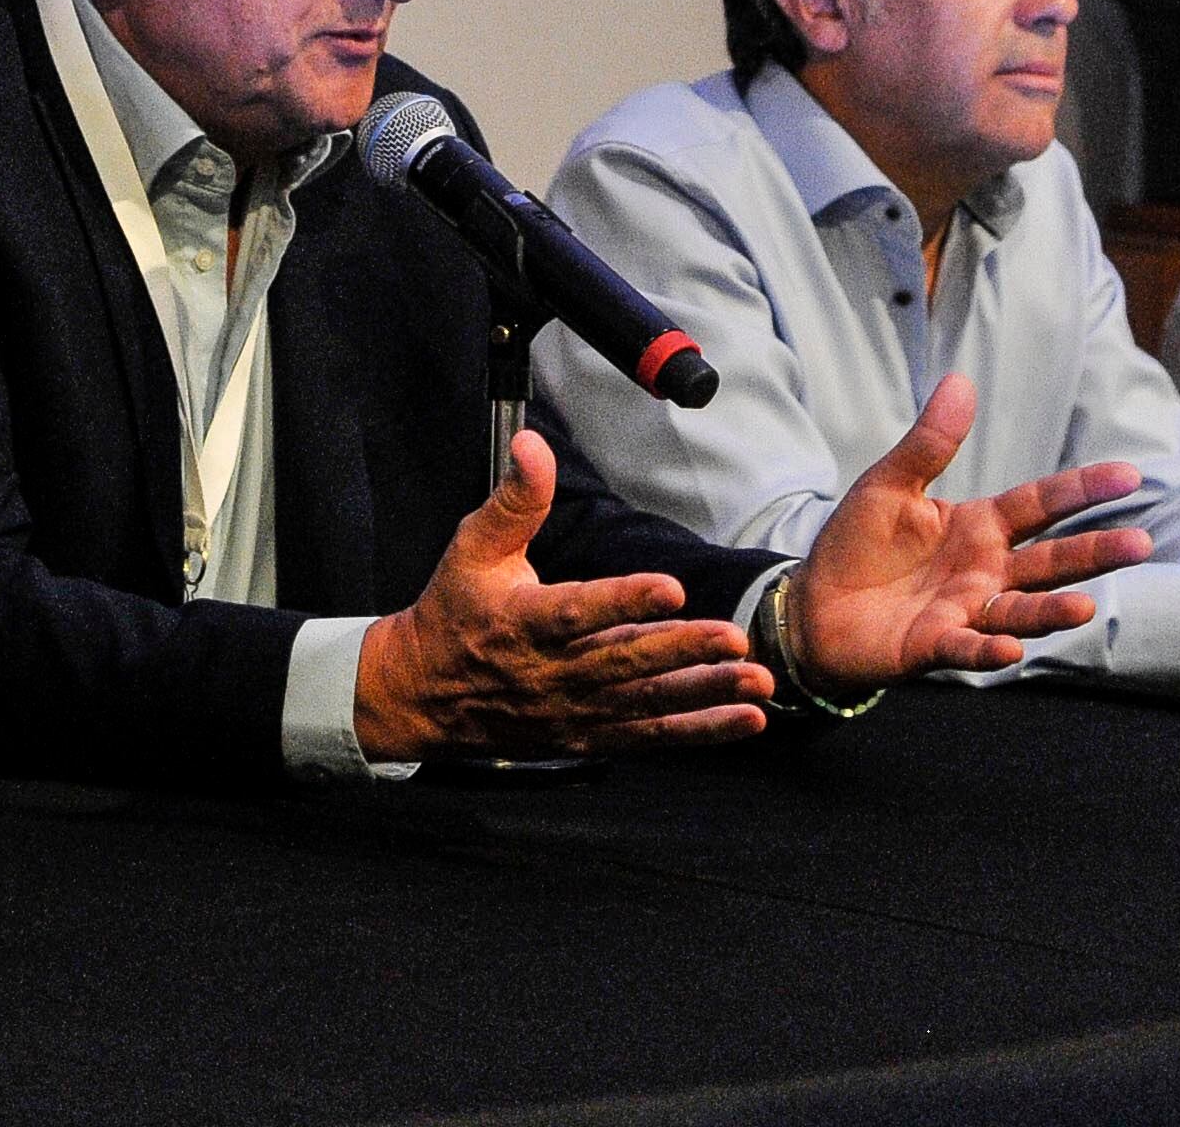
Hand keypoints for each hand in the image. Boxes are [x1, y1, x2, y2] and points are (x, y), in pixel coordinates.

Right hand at [352, 430, 771, 759]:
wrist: (423, 694)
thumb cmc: (455, 611)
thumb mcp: (473, 547)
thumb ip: (515, 499)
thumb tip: (533, 443)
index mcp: (523, 620)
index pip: (578, 610)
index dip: (624, 601)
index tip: (670, 588)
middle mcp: (552, 672)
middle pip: (625, 662)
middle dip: (684, 650)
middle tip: (735, 638)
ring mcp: (573, 710)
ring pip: (646, 704)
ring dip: (704, 694)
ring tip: (756, 681)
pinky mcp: (588, 736)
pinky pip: (649, 736)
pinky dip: (698, 731)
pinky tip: (745, 720)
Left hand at [780, 375, 1153, 695]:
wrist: (813, 605)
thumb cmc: (857, 544)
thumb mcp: (889, 484)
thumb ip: (928, 443)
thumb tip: (960, 380)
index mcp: (978, 527)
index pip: (1040, 504)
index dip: (1082, 490)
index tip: (1130, 475)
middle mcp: (984, 571)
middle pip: (1049, 562)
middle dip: (1094, 554)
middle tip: (1142, 544)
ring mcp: (965, 611)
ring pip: (1019, 610)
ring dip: (1051, 612)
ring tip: (1084, 606)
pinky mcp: (933, 646)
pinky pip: (966, 649)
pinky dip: (987, 651)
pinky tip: (1008, 650)